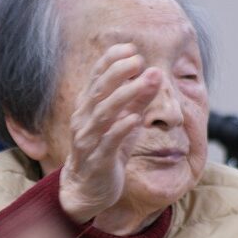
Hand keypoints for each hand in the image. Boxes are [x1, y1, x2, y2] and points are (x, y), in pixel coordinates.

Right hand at [59, 43, 160, 222]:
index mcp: (88, 108)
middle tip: (138, 59)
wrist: (87, 190)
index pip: (96, 78)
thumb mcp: (124, 123)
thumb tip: (154, 75)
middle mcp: (83, 120)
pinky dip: (121, 129)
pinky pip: (108, 143)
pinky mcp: (97, 161)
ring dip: (125, 95)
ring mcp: (88, 140)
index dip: (110, 61)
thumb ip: (137, 101)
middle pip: (98, 91)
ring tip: (145, 80)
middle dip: (118, 72)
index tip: (130, 48)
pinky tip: (135, 118)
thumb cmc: (106, 151)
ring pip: (104, 114)